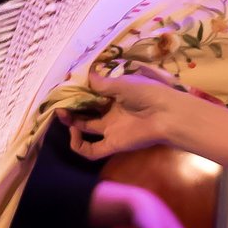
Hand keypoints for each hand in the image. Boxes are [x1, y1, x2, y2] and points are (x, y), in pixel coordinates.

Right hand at [60, 70, 227, 167]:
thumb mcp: (122, 83)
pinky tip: (74, 132)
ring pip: (85, 131)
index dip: (78, 95)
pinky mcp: (113, 144)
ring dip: (71, 124)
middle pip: (86, 113)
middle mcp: (112, 115)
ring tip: (63, 115)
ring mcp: (112, 130)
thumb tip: (86, 76)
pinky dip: (79, 145)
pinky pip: (91, 151)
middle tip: (60, 103)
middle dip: (71, 109)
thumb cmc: (148, 94)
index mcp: (116, 98)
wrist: (168, 114)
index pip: (92, 97)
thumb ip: (102, 83)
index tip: (66, 89)